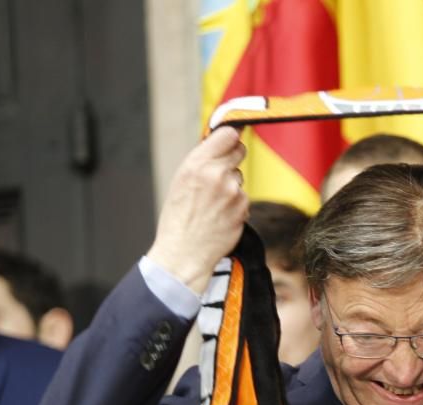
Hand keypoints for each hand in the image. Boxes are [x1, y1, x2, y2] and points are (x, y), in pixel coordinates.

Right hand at [147, 127, 248, 293]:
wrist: (183, 253)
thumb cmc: (178, 220)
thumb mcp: (181, 181)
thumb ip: (201, 162)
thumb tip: (219, 145)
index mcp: (196, 164)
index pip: (227, 134)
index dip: (231, 136)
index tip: (231, 139)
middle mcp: (215, 173)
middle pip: (240, 150)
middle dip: (233, 158)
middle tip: (222, 172)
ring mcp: (232, 190)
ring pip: (240, 176)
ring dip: (232, 185)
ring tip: (214, 204)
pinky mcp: (243, 206)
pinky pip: (244, 197)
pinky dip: (236, 205)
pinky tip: (221, 216)